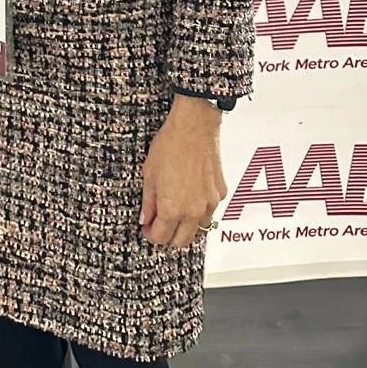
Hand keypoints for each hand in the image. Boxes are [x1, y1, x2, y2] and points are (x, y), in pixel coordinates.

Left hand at [139, 95, 227, 249]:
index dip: (150, 234)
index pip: (161, 238)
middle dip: (168, 236)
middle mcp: (193, 212)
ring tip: (177, 208)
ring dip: (186, 225)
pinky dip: (200, 208)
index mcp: (172, 209)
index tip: (147, 227)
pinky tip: (191, 193)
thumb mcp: (149, 173)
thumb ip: (148, 201)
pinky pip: (210, 210)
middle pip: (181, 242)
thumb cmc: (170, 144)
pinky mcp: (220, 193)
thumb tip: (146, 218)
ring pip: (198, 228)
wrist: (194, 126)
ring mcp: (209, 204)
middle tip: (159, 223)